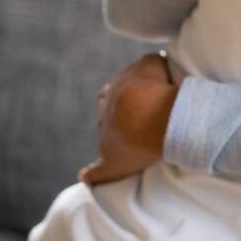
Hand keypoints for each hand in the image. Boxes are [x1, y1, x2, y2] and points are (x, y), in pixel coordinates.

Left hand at [78, 54, 177, 185]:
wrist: (145, 114)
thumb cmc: (153, 88)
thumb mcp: (153, 65)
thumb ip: (149, 64)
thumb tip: (153, 63)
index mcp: (115, 92)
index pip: (112, 93)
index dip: (123, 96)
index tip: (134, 98)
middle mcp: (106, 115)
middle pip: (107, 116)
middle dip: (116, 118)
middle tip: (133, 121)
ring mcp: (106, 139)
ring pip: (104, 139)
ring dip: (113, 141)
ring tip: (129, 146)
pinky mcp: (112, 163)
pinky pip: (98, 172)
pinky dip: (93, 175)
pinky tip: (87, 177)